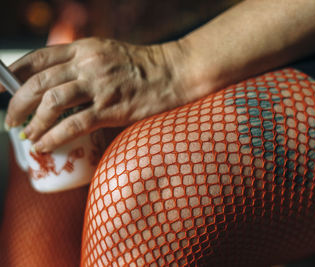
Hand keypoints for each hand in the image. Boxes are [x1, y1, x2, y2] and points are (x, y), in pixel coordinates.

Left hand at [2, 38, 187, 151]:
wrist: (173, 72)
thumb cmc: (143, 67)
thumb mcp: (108, 54)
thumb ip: (83, 64)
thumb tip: (62, 84)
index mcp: (84, 49)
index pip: (38, 58)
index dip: (13, 73)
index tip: (1, 88)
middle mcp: (87, 64)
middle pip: (39, 82)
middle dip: (17, 104)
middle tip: (10, 120)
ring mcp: (99, 86)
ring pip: (52, 103)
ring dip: (33, 123)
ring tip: (26, 136)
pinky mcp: (111, 108)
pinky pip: (74, 124)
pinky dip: (54, 136)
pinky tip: (44, 145)